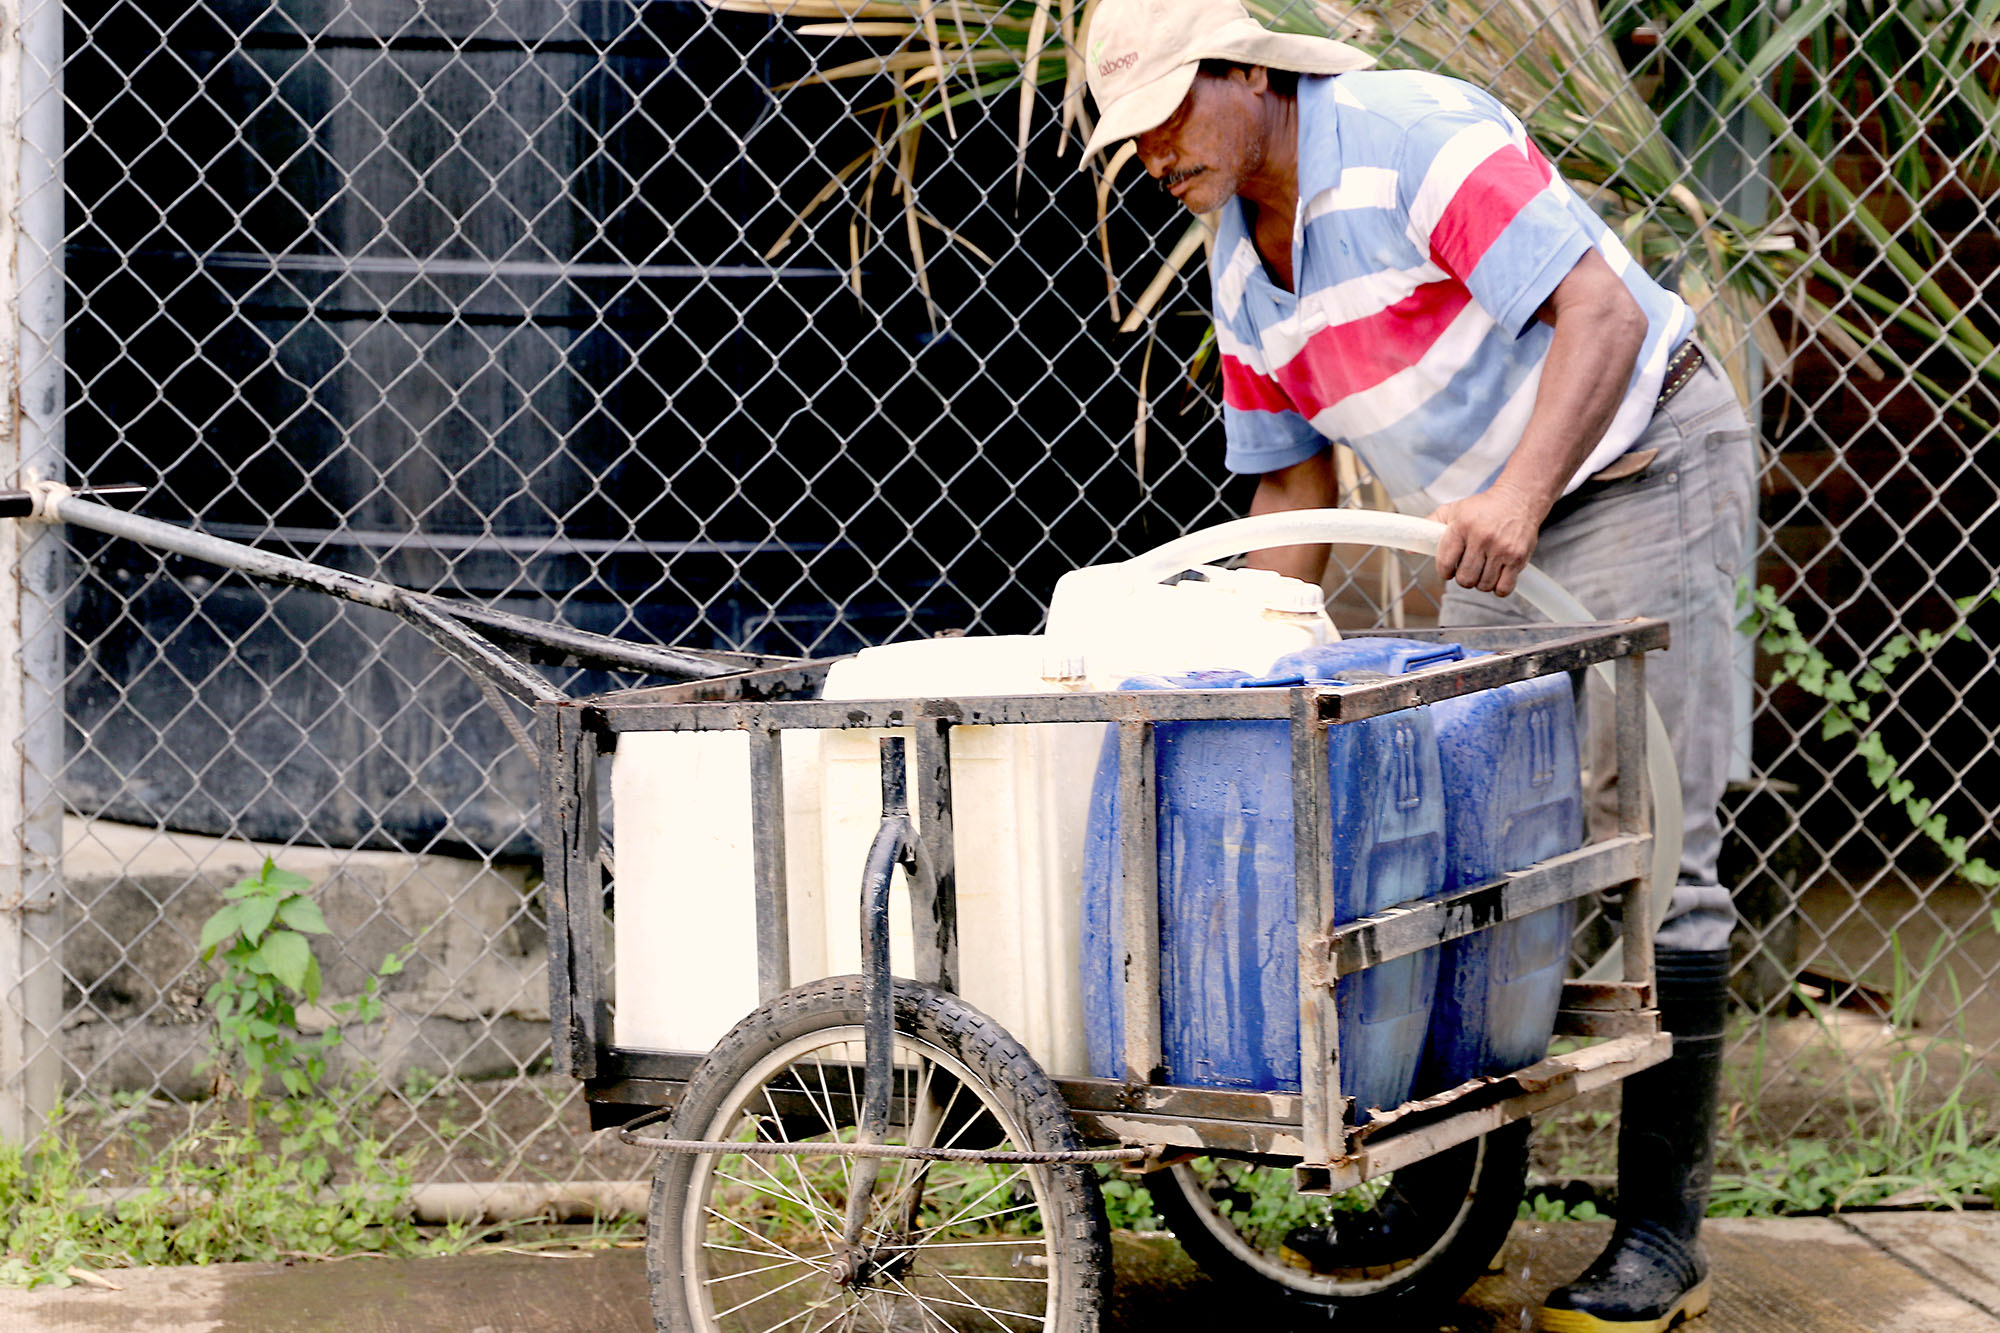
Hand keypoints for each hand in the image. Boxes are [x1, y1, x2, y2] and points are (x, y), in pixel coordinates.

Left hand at [1427, 485, 1546, 597]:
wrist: (1519, 500)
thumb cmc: (1482, 508)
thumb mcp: (1453, 510)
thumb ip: (1429, 527)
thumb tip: (1408, 548)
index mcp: (1462, 526)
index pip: (1445, 563)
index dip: (1445, 571)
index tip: (1449, 568)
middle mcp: (1482, 538)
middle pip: (1465, 579)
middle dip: (1463, 578)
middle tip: (1467, 569)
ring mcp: (1502, 549)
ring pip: (1483, 585)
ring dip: (1481, 582)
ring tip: (1483, 569)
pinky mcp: (1519, 558)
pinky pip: (1504, 588)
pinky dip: (1498, 588)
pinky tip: (1496, 577)